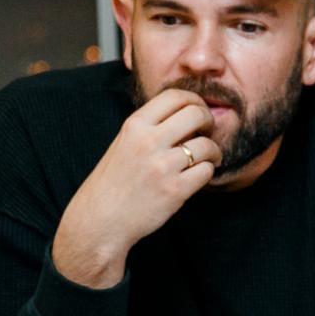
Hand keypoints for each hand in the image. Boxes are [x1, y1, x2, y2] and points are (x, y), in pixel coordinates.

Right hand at [52, 90, 222, 287]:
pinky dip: (207, 172)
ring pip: (207, 145)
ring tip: (207, 158)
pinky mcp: (175, 190)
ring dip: (213, 151)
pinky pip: (207, 171)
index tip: (198, 111)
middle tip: (207, 133)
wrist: (101, 219)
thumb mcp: (124, 143)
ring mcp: (162, 166)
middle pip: (197, 114)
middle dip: (209, 122)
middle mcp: (148, 142)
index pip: (175, 96)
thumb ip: (151, 127)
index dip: (195, 100)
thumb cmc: (114, 181)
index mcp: (134, 126)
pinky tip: (198, 176)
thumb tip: (188, 113)